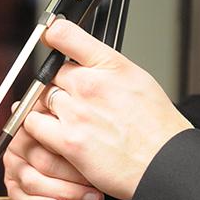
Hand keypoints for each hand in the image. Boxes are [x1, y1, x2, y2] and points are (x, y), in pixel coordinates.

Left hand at [4, 19, 191, 199]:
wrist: (166, 164)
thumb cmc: (159, 129)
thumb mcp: (139, 80)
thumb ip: (107, 70)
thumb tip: (86, 64)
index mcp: (111, 66)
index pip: (66, 35)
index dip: (53, 34)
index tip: (49, 36)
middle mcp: (91, 85)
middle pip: (49, 73)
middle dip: (55, 85)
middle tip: (68, 100)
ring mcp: (77, 112)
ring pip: (38, 98)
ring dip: (45, 108)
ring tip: (63, 121)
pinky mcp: (68, 140)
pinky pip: (33, 125)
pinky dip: (38, 130)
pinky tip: (53, 135)